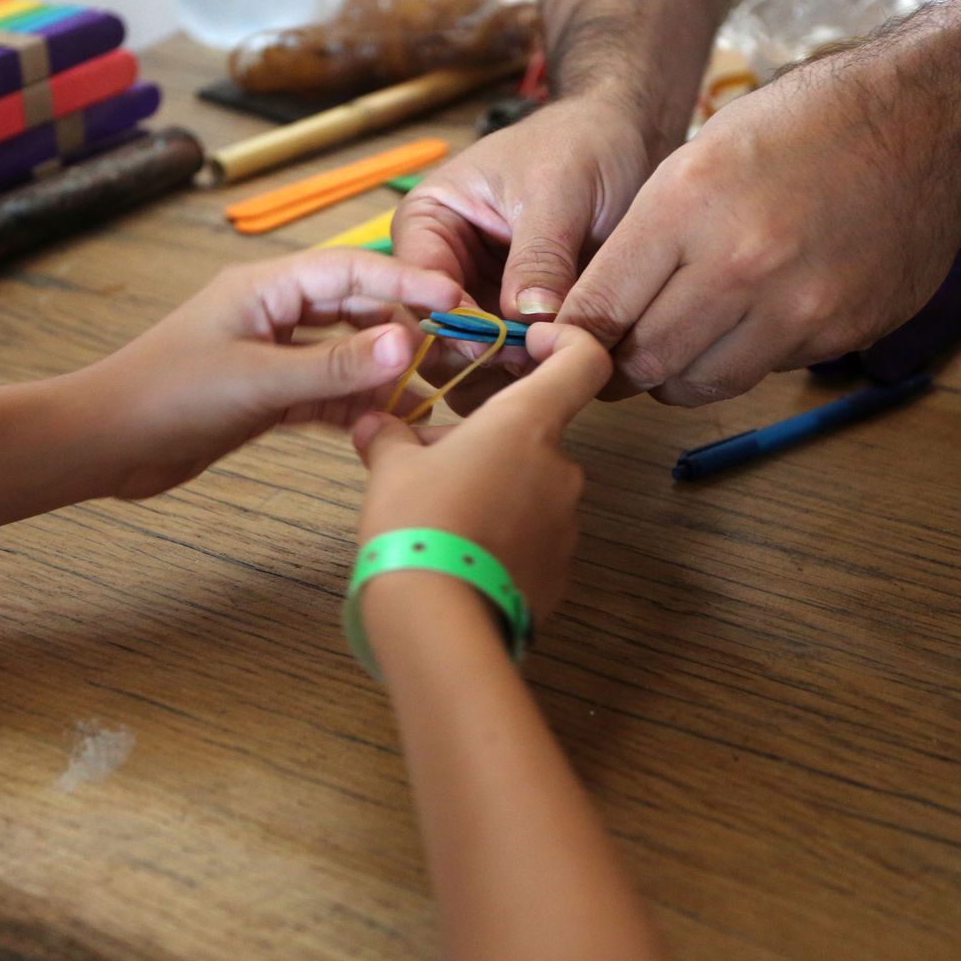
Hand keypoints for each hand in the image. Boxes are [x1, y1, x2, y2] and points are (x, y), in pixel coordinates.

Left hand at [75, 250, 460, 498]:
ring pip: (346, 352)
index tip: (457, 297)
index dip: (408, 279)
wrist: (106, 445)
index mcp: (266, 286)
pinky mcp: (268, 394)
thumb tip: (409, 342)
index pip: (353, 269)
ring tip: (437, 384)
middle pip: (356, 307)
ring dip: (386, 369)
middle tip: (458, 345)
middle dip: (406, 323)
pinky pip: (328, 391)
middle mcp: (274, 312)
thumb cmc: (166, 398)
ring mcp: (273, 353)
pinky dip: (358, 403)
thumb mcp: (259, 381)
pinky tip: (393, 417)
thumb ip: (336, 365)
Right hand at [351, 323, 610, 620]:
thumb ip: (391, 436)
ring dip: (494, 491)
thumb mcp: (390, 468)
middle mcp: (561, 468)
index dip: (567, 340)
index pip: (583, 360)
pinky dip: (503, 537)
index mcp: (528, 424)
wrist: (438, 620)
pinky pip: (533, 538)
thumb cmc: (416, 524)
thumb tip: (377, 423)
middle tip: (432, 464)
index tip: (535, 341)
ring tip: (440, 519)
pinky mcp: (561, 571)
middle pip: (535, 435)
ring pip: (532, 489)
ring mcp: (566, 524)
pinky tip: (460, 556)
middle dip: (489, 443)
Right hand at [390, 98, 654, 411]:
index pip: (417, 287)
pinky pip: (510, 368)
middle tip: (533, 364)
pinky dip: (531, 379)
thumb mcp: (559, 191)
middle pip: (433, 339)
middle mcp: (442, 269)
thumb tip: (527, 321)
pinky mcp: (515, 327)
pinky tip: (562, 375)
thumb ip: (539, 256)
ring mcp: (479, 302)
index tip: (499, 342)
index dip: (451, 322)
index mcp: (427, 222)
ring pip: (469, 366)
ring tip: (553, 370)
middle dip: (478, 359)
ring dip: (505, 378)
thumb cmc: (583, 145)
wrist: (628, 143)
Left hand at [558, 63, 960, 405]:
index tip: (570, 345)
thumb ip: (646, 236)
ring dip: (678, 376)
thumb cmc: (806, 126)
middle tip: (619, 358)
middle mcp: (739, 264)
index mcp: (688, 205)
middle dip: (622, 368)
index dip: (575, 339)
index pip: (599, 309)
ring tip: (681, 346)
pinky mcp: (839, 333)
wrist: (931, 124)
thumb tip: (596, 311)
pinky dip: (745, 357)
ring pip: (699, 385)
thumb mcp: (701, 155)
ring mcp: (795, 307)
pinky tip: (755, 318)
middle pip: (644, 361)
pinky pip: (764, 371)